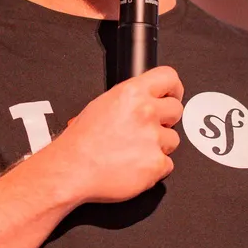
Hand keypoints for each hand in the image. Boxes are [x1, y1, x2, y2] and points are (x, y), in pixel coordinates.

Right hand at [42, 66, 183, 204]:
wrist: (71, 170)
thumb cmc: (80, 142)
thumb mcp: (101, 105)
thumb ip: (130, 100)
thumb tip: (146, 99)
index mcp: (131, 93)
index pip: (169, 77)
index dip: (173, 88)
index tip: (172, 95)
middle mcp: (145, 112)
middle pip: (176, 110)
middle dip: (165, 120)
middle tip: (147, 130)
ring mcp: (153, 138)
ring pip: (173, 139)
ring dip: (159, 146)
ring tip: (133, 151)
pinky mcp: (156, 163)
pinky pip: (167, 164)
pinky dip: (154, 168)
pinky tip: (134, 165)